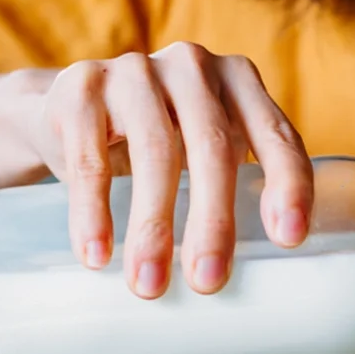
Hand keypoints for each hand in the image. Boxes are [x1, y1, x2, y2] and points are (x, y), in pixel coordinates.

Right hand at [11, 41, 314, 298]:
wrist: (66, 111)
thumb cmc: (160, 144)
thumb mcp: (204, 151)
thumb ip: (238, 189)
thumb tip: (266, 287)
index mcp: (239, 83)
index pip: (276, 135)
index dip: (287, 185)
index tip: (288, 240)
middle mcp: (193, 67)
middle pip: (214, 147)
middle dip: (214, 221)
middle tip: (208, 282)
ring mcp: (135, 71)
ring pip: (155, 152)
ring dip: (153, 227)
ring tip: (149, 285)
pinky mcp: (80, 88)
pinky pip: (90, 156)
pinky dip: (93, 211)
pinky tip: (96, 255)